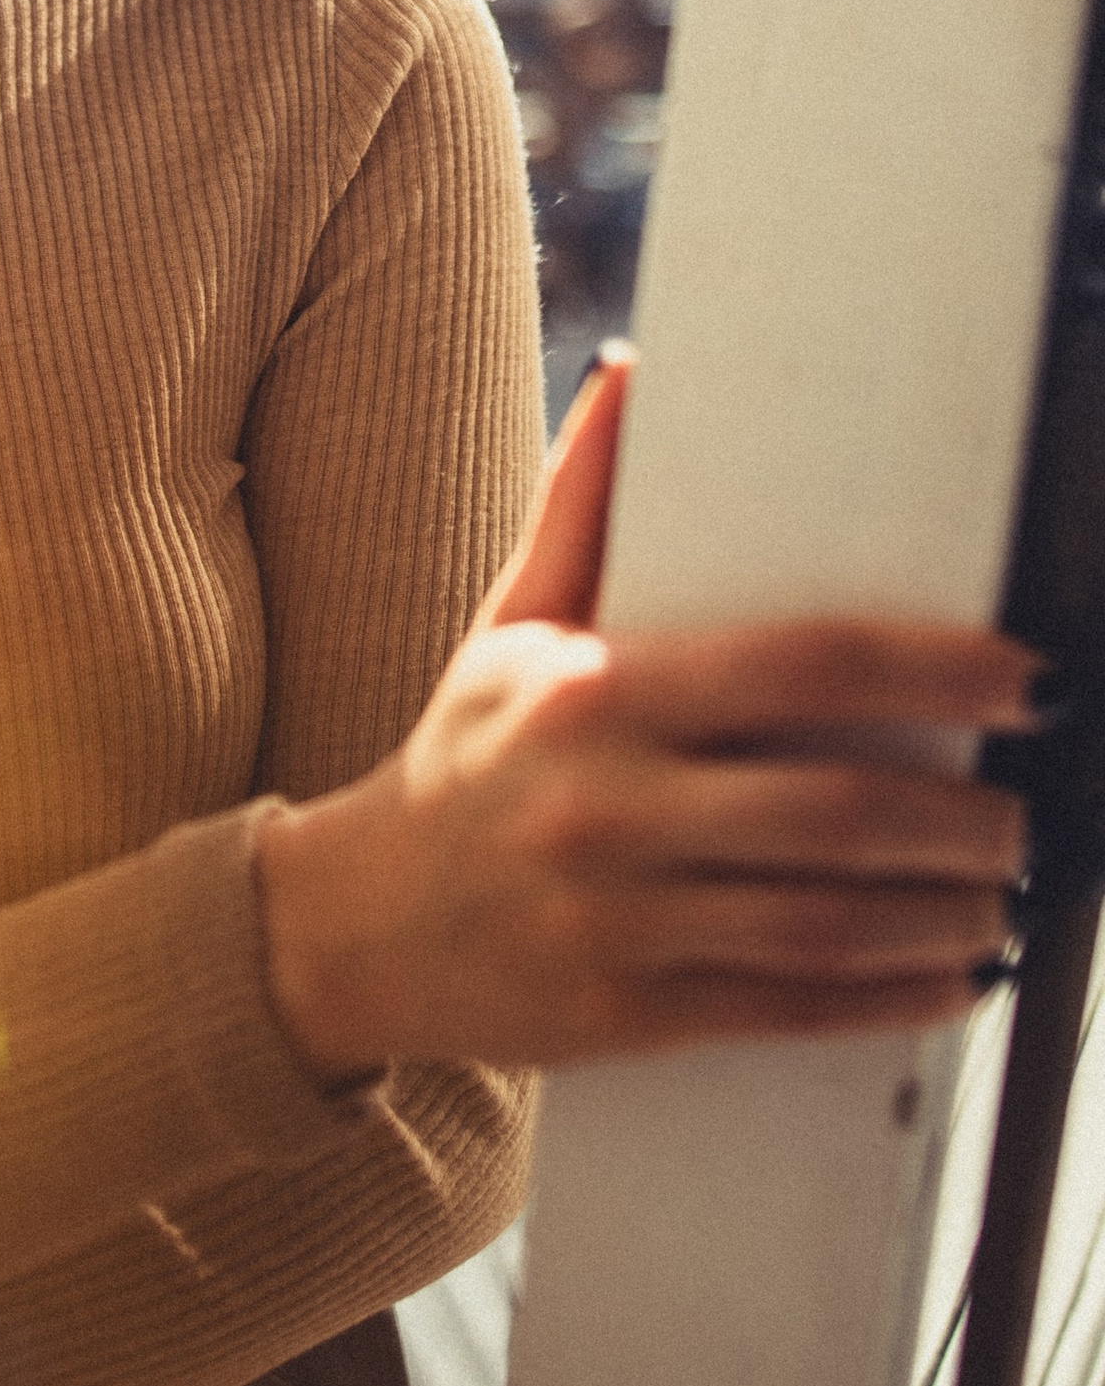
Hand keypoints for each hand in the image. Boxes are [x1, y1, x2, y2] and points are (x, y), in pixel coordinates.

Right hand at [259, 353, 1036, 1080]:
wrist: (360, 922)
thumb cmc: (462, 758)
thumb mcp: (510, 624)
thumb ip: (583, 504)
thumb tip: (636, 373)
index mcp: (595, 694)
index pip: (800, 667)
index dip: (933, 671)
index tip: (1019, 678)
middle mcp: (609, 806)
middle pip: (838, 810)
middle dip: (963, 820)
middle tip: (1024, 815)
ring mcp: (620, 919)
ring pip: (829, 922)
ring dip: (945, 913)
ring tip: (999, 894)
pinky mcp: (630, 1013)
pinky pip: (791, 1008)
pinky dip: (890, 998)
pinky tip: (951, 979)